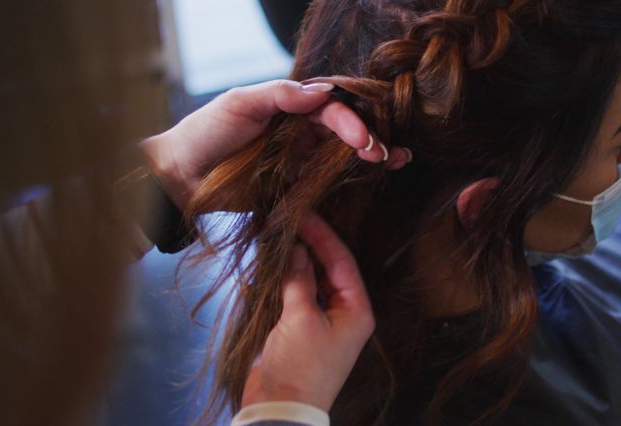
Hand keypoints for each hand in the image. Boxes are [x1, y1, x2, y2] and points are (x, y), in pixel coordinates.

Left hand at [139, 79, 409, 208]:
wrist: (178, 176)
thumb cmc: (204, 132)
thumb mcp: (239, 103)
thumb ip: (279, 95)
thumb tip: (321, 91)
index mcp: (288, 105)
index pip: (329, 107)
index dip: (350, 120)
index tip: (363, 138)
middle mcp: (298, 128)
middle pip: (344, 127)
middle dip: (370, 136)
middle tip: (383, 153)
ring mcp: (297, 156)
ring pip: (342, 151)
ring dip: (372, 153)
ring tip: (396, 159)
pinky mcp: (293, 184)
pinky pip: (327, 178)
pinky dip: (353, 176)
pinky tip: (377, 176)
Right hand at [240, 213, 374, 411]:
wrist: (280, 411)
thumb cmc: (300, 366)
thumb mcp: (300, 318)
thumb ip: (298, 280)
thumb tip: (297, 250)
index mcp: (355, 310)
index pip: (342, 261)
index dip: (323, 235)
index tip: (303, 213)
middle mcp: (342, 313)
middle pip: (326, 268)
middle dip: (307, 246)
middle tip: (286, 221)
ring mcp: (320, 322)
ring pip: (307, 281)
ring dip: (291, 263)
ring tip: (274, 238)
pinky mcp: (298, 330)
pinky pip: (292, 297)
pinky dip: (280, 283)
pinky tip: (265, 268)